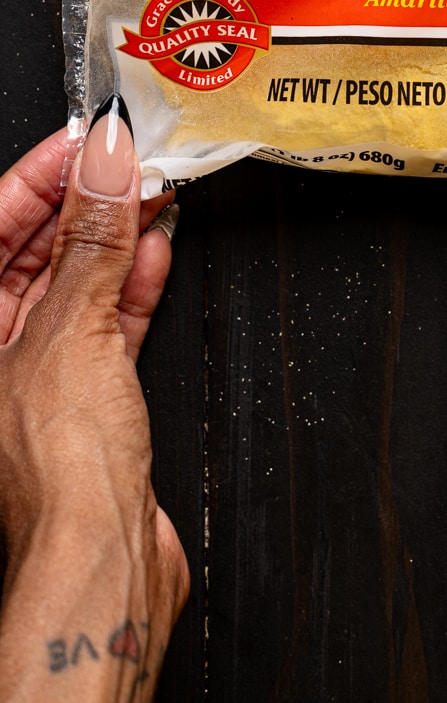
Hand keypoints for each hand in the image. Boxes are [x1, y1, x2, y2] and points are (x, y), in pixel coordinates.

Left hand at [0, 99, 187, 700]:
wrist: (101, 564)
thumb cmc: (59, 475)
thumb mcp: (73, 330)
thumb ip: (95, 240)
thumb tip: (108, 164)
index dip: (40, 175)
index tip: (88, 138)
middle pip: (32, 251)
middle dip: (84, 200)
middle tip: (130, 159)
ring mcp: (37, 375)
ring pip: (74, 282)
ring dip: (116, 236)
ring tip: (153, 191)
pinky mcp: (86, 399)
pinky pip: (105, 321)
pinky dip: (133, 283)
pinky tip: (158, 250)